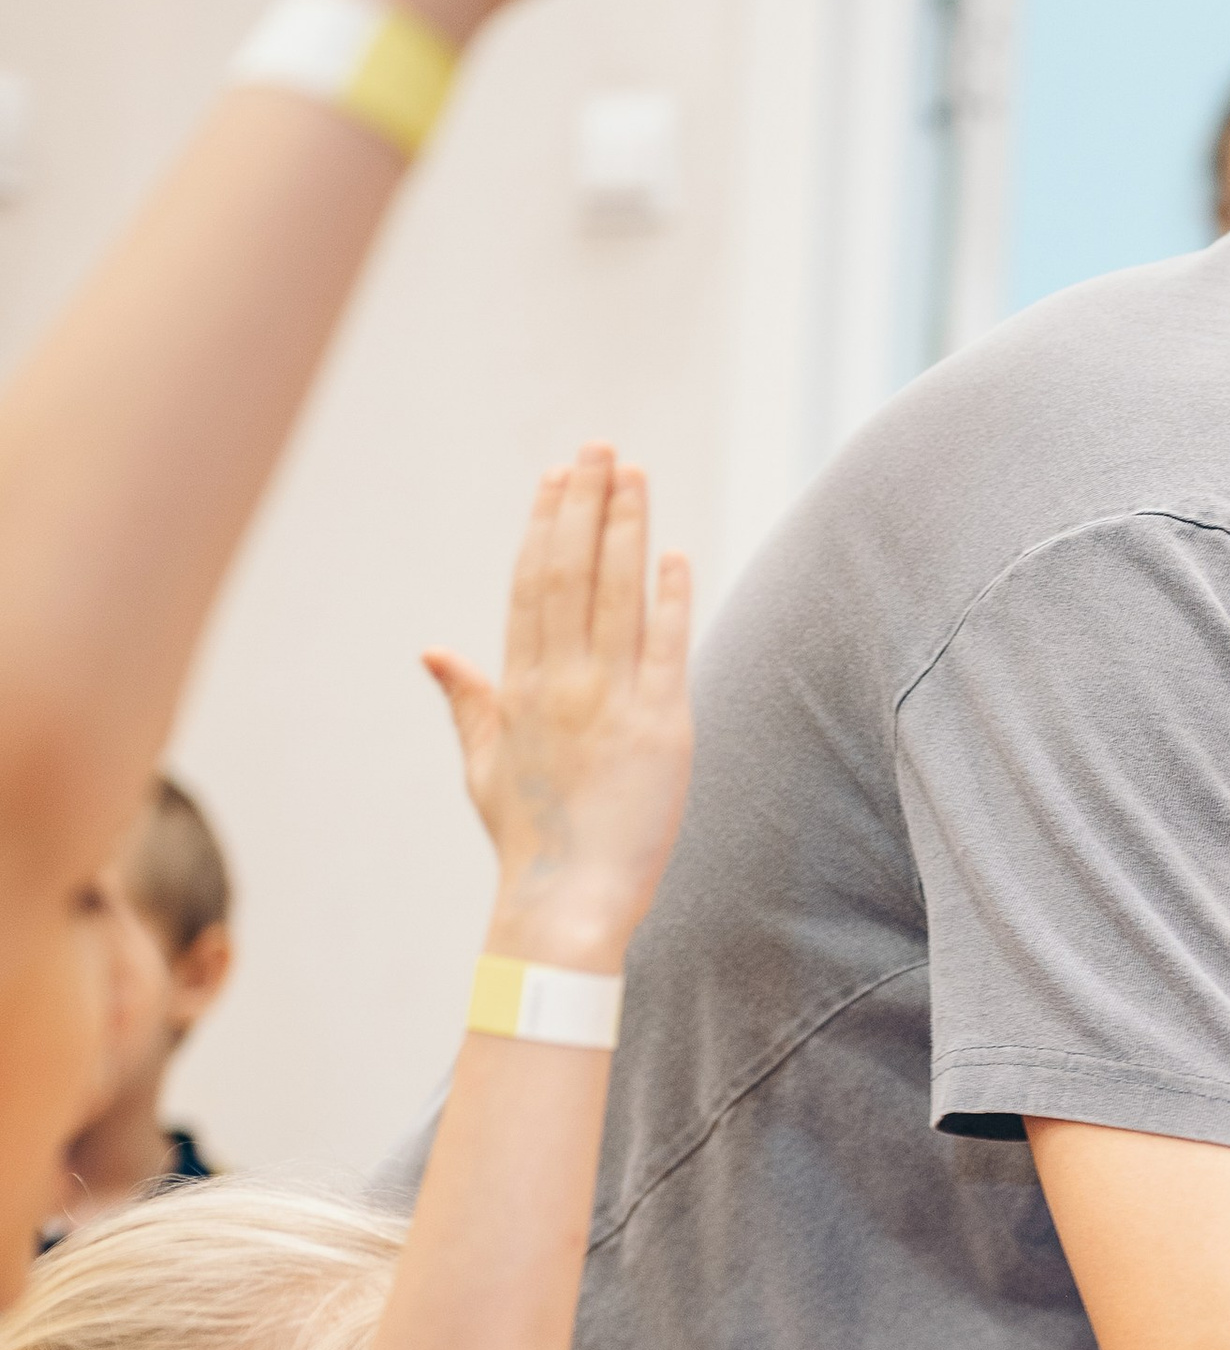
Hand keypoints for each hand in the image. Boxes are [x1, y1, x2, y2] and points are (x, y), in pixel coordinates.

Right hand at [428, 448, 692, 971]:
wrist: (567, 901)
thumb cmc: (528, 838)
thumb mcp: (483, 766)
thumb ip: (467, 701)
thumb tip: (434, 651)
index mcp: (518, 688)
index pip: (531, 586)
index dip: (545, 524)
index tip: (557, 477)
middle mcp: (561, 684)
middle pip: (572, 572)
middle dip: (586, 503)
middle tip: (600, 448)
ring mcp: (611, 703)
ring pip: (618, 595)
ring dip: (627, 529)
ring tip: (636, 475)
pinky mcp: (661, 728)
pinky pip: (667, 648)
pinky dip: (671, 598)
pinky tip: (676, 555)